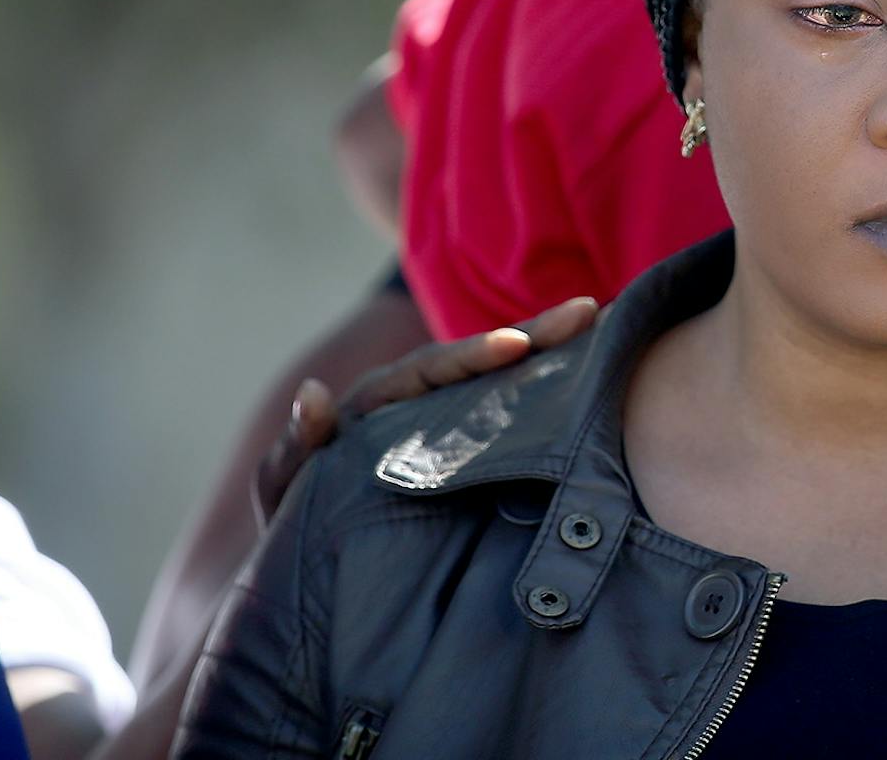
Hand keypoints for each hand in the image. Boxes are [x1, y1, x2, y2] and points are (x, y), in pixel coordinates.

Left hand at [250, 296, 598, 521]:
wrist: (318, 573)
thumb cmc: (294, 530)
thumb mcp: (286, 491)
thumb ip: (296, 448)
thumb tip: (312, 393)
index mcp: (375, 405)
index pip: (431, 369)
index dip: (473, 355)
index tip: (517, 346)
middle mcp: (414, 402)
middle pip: (477, 361)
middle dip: (531, 335)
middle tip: (586, 313)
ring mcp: (444, 425)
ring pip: (498, 383)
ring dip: (545, 356)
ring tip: (599, 329)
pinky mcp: (465, 451)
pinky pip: (505, 414)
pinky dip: (542, 392)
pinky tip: (589, 381)